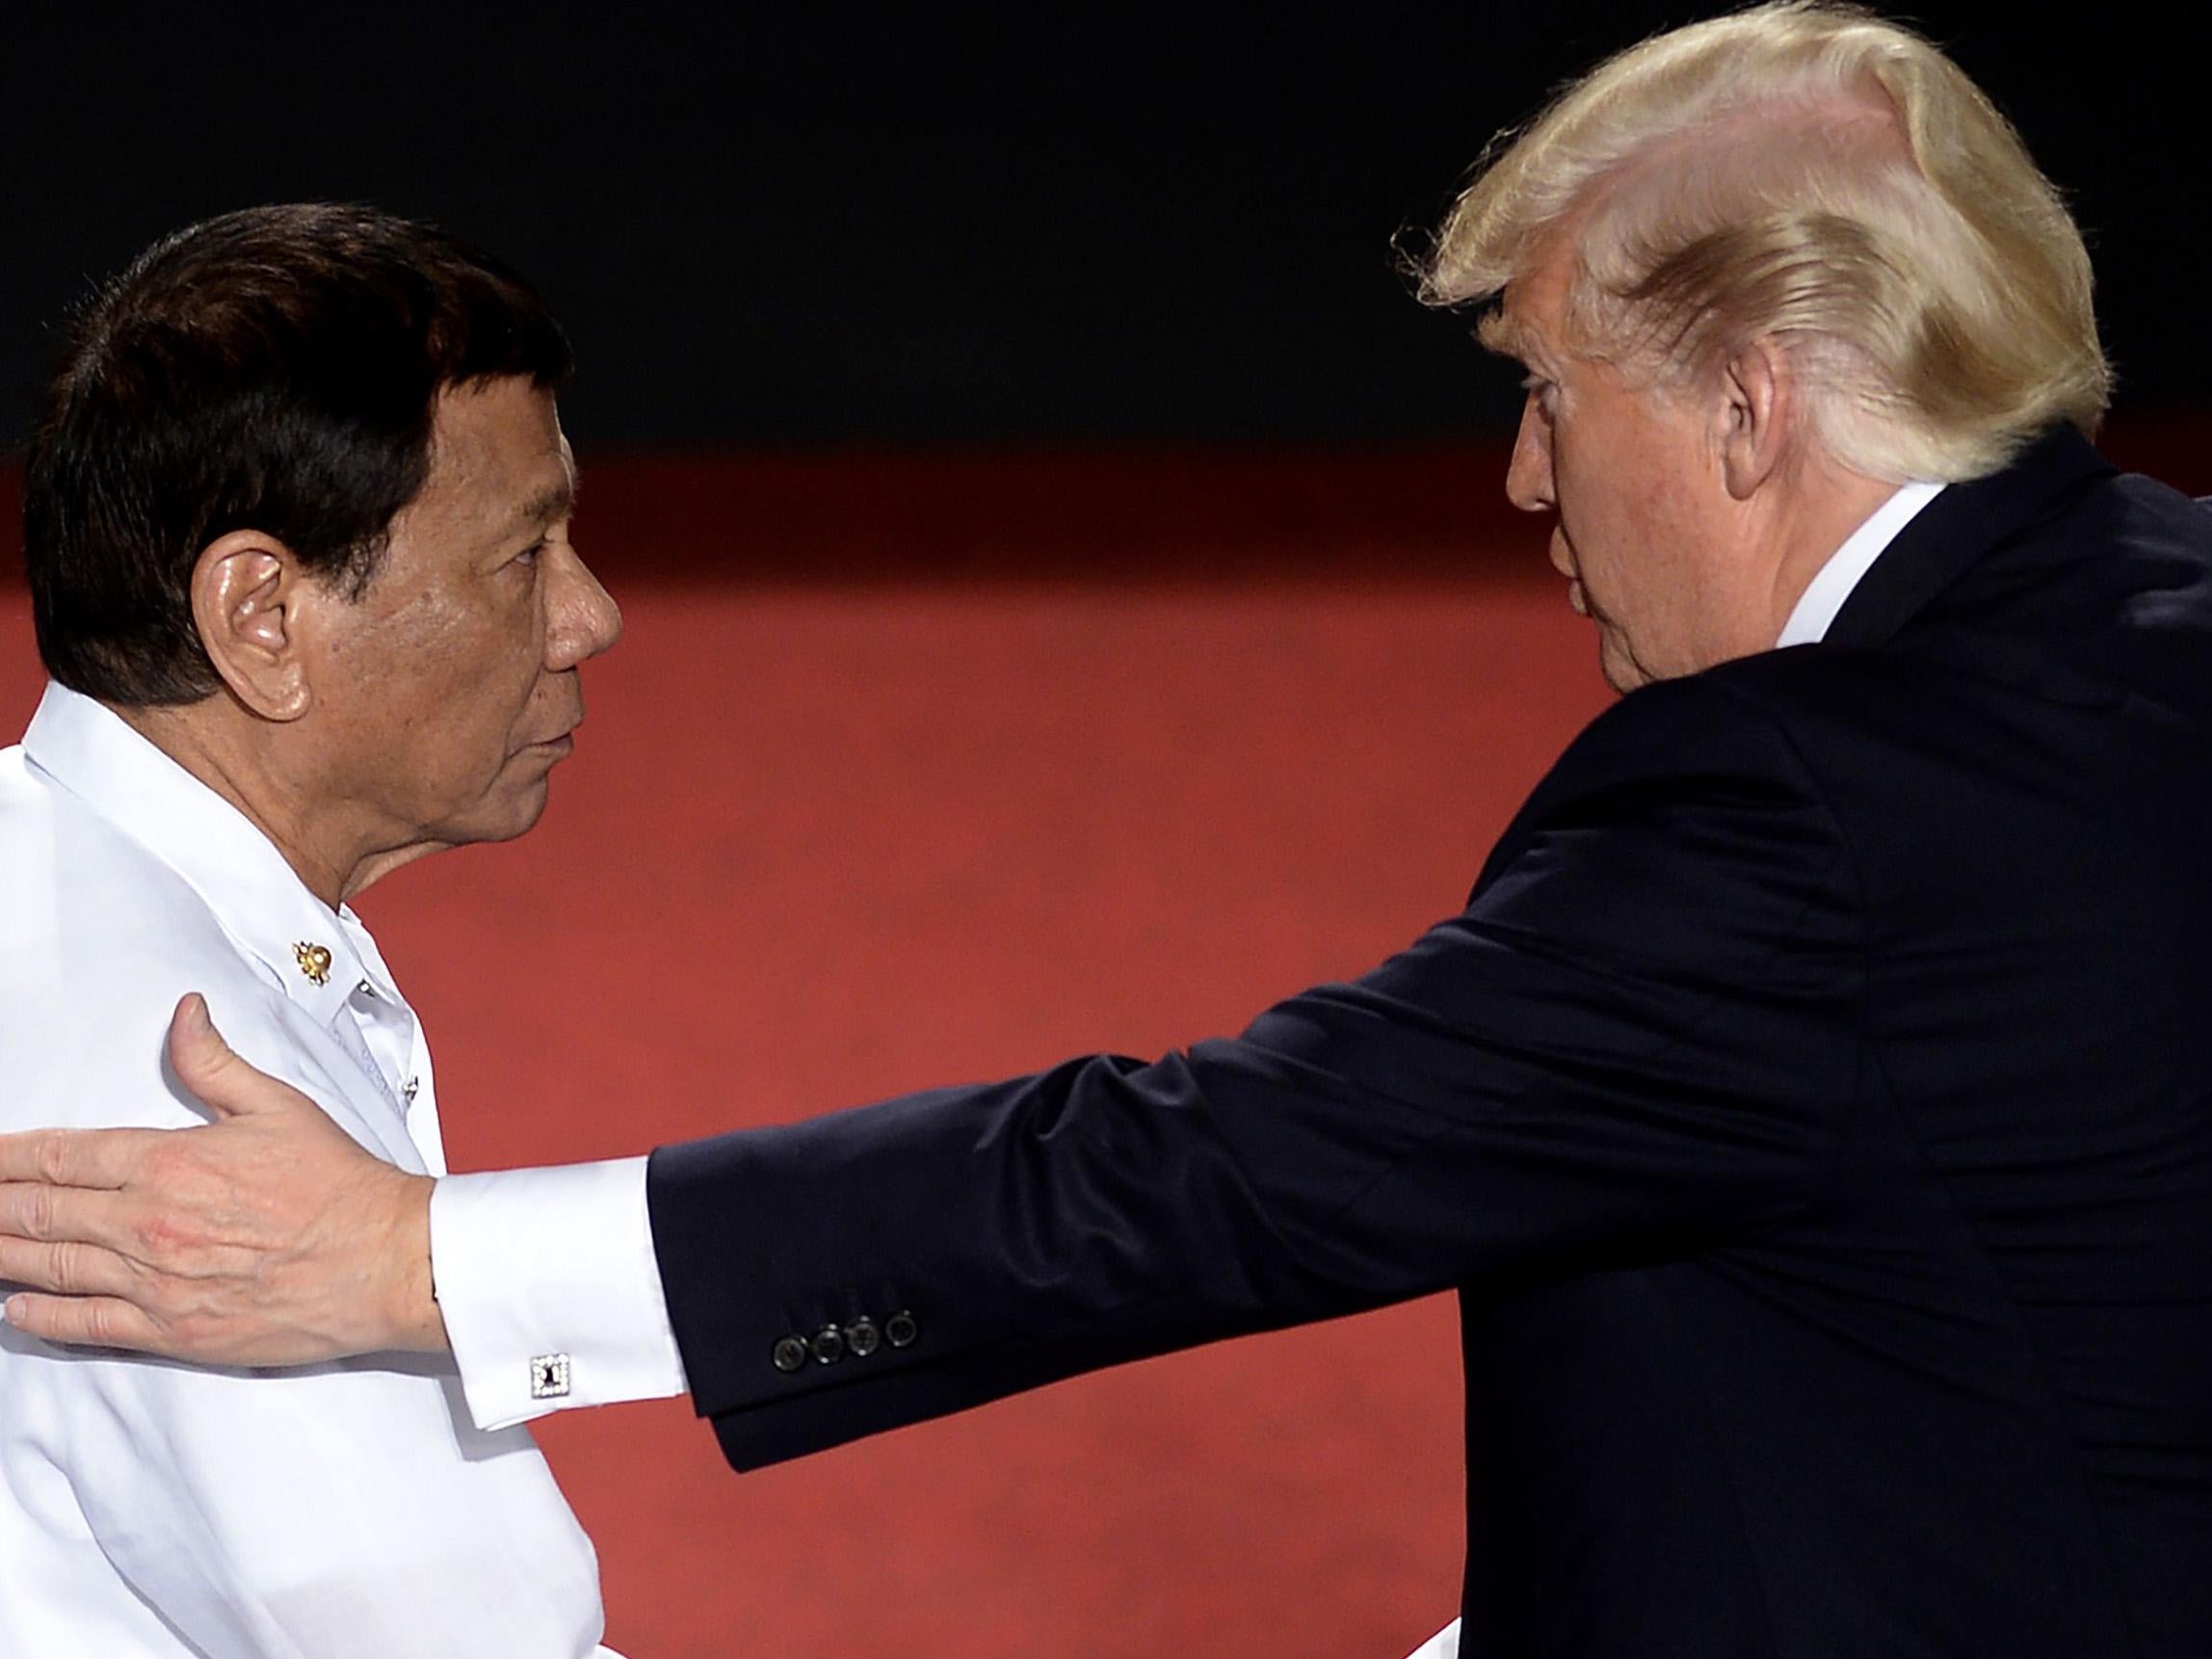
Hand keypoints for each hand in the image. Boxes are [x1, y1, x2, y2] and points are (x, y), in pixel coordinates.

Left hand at [0, 994, 447, 1362]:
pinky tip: (16, 1307)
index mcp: (168, 1162)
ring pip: (48, 1268)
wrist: (386, 1261)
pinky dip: (40, 1317)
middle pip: (37, 1213)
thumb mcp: (279, 1106)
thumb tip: (182, 1015)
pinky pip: (85, 1325)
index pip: (61, 1156)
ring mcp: (154, 1283)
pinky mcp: (172, 1331)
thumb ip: (214, 1062)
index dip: (6, 1156)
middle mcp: (148, 1224)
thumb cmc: (339, 1186)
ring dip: (1, 1255)